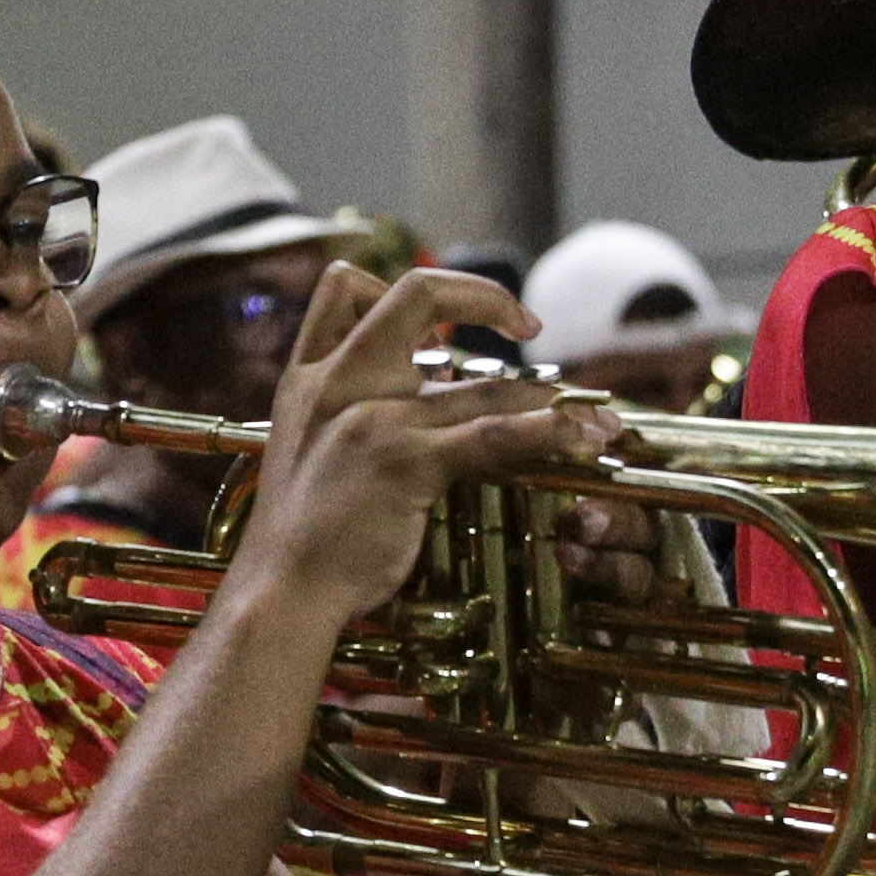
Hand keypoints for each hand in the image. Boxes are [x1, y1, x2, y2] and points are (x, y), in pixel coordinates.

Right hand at [230, 264, 615, 641]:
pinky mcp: (406, 461)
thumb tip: (414, 393)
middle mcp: (339, 382)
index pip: (345, 286)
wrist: (279, 590)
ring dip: (548, 397)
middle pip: (418, 292)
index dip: (399, 290)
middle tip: (529, 326)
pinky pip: (492, 433)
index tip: (454, 319)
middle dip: (486, 295)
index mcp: (308, 376)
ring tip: (595, 417)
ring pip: (483, 384)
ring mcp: (374, 418)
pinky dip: (547, 432)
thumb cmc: (297, 537)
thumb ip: (345, 412)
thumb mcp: (304, 451)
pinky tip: (580, 439)